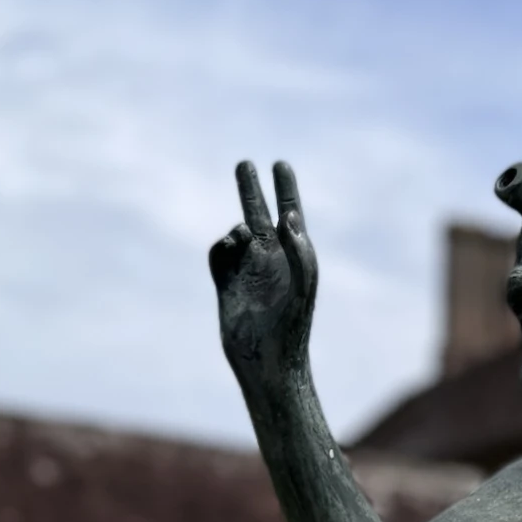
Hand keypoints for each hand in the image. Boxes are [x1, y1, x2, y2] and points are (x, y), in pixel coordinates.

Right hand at [210, 160, 317, 387]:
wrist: (267, 357)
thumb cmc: (293, 320)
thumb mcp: (303, 278)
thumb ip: (299, 245)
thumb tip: (288, 217)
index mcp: (293, 254)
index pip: (290, 211)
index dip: (285, 188)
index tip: (280, 165)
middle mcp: (270, 258)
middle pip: (257, 213)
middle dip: (250, 189)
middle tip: (245, 164)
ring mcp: (246, 269)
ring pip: (235, 234)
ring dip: (237, 232)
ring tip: (246, 244)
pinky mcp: (226, 283)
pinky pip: (218, 254)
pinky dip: (221, 247)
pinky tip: (229, 250)